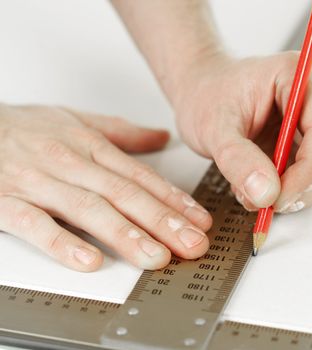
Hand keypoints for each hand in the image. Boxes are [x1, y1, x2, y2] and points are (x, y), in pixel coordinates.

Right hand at [0, 104, 211, 270]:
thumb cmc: (27, 128)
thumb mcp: (77, 120)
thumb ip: (122, 132)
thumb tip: (160, 137)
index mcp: (89, 146)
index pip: (140, 176)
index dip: (172, 199)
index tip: (198, 219)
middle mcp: (70, 164)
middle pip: (124, 195)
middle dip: (162, 221)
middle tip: (191, 243)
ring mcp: (39, 184)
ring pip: (89, 210)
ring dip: (125, 235)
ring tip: (156, 257)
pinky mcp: (8, 202)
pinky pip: (37, 225)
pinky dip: (63, 243)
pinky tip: (90, 261)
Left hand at [174, 52, 311, 212]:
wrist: (199, 97)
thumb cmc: (205, 99)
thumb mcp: (213, 128)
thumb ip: (237, 158)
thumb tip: (266, 193)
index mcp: (296, 76)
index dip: (306, 174)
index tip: (276, 199)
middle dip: (295, 189)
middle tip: (257, 199)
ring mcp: (311, 123)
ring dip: (288, 194)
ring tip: (248, 189)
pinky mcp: (302, 144)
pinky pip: (307, 181)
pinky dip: (283, 192)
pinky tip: (254, 185)